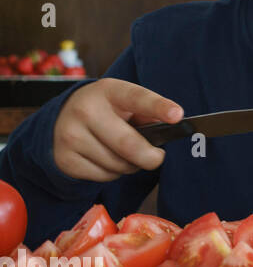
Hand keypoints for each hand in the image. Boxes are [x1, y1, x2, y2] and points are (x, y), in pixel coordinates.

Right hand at [53, 78, 184, 181]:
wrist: (62, 117)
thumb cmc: (107, 110)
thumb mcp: (125, 102)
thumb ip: (148, 114)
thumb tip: (168, 133)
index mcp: (109, 91)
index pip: (137, 98)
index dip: (159, 107)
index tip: (177, 115)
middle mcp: (86, 110)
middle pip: (129, 145)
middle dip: (151, 157)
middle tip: (157, 157)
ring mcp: (70, 135)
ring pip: (117, 165)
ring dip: (131, 165)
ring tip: (126, 154)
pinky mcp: (64, 159)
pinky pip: (103, 176)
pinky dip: (113, 173)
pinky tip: (107, 160)